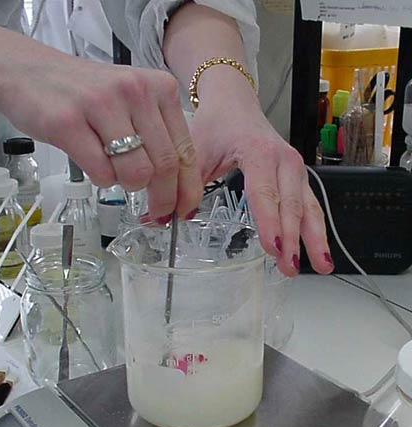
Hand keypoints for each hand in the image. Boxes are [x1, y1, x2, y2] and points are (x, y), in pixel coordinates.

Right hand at [0, 52, 202, 219]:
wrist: (26, 71)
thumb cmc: (82, 93)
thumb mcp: (130, 103)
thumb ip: (157, 136)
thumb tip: (178, 186)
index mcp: (158, 87)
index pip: (185, 150)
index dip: (188, 189)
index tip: (185, 210)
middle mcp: (135, 91)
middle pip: (165, 165)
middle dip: (162, 199)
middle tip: (156, 213)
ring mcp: (101, 105)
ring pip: (137, 172)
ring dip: (128, 186)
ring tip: (115, 173)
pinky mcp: (70, 122)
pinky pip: (102, 173)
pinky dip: (102, 180)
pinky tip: (94, 165)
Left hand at [189, 68, 332, 276]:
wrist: (234, 102)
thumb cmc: (216, 125)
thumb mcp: (194, 149)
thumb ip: (181, 184)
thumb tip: (161, 218)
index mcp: (258, 151)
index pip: (264, 193)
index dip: (269, 222)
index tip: (273, 247)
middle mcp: (283, 159)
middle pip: (291, 204)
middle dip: (294, 239)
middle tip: (290, 267)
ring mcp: (295, 168)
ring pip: (308, 206)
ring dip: (314, 237)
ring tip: (322, 266)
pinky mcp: (298, 177)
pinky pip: (309, 205)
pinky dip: (314, 228)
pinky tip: (318, 252)